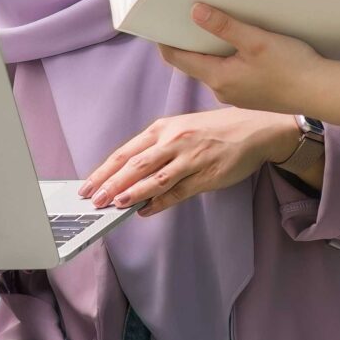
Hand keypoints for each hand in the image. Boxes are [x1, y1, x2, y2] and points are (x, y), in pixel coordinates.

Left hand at [83, 108, 304, 214]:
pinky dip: (160, 203)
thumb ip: (155, 150)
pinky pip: (179, 192)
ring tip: (115, 205)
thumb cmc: (212, 130)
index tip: (87, 186)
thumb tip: (127, 175)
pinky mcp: (206, 175)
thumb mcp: (179, 129)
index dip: (104, 171)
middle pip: (135, 165)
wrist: (253, 130)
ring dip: (133, 193)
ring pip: (155, 178)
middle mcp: (173, 141)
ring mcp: (190, 158)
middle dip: (111, 184)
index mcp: (162, 128)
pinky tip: (145, 211)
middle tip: (94, 200)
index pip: (125, 152)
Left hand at [158, 4, 328, 115]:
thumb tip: (195, 11)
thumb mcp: (257, 41)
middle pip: (193, 61)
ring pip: (213, 66)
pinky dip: (228, 56)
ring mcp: (237, 94)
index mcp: (218, 78)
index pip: (176, 58)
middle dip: (189, 38)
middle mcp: (222, 90)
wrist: (325, 94)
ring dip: (211, 46)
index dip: (165, 37)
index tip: (161, 17)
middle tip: (187, 12)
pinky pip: (231, 72)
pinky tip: (241, 41)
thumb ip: (225, 26)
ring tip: (214, 21)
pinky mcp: (252, 93)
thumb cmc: (293, 68)